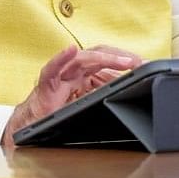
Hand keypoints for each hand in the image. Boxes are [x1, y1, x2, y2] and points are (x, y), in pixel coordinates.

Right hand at [0, 45, 141, 147]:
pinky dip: (61, 58)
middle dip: (120, 56)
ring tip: (123, 60)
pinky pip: (53, 68)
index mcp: (85, 74)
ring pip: (82, 59)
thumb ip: (104, 93)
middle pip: (99, 55)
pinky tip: (70, 50)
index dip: (126, 61)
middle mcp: (74, 71)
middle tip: (139, 62)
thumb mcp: (89, 103)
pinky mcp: (47, 83)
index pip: (107, 61)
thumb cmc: (59, 112)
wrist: (34, 127)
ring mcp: (62, 75)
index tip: (144, 65)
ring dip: (105, 57)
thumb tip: (128, 88)